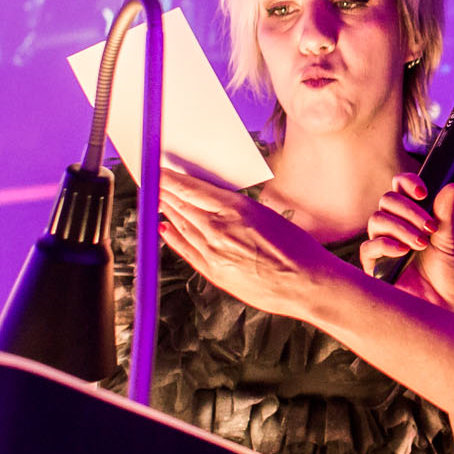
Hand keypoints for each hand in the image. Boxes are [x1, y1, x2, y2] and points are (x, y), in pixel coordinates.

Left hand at [157, 168, 336, 317]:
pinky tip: (164, 228)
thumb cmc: (295, 248)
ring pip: (180, 225)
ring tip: (155, 200)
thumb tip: (216, 201)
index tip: (156, 170)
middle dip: (162, 192)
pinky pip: (185, 249)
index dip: (168, 178)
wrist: (304, 284)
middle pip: (180, 204)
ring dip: (166, 210)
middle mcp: (218, 228)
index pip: (190, 188)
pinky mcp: (213, 272)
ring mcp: (213, 251)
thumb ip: (236, 208)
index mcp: (235, 208)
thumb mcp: (267, 214)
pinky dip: (172, 237)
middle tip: (149, 181)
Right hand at [359, 174, 453, 317]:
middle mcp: (394, 228)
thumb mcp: (449, 241)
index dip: (407, 184)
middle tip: (429, 227)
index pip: (399, 189)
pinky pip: (369, 247)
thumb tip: (452, 184)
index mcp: (412, 217)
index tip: (424, 193)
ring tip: (421, 244)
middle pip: (387, 201)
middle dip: (409, 210)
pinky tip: (404, 252)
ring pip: (377, 220)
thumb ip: (444, 213)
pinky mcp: (374, 267)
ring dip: (401, 228)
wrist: (446, 308)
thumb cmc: (449, 277)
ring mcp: (383, 247)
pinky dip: (386, 245)